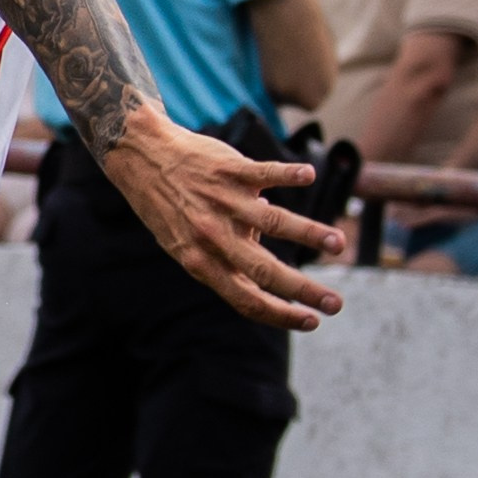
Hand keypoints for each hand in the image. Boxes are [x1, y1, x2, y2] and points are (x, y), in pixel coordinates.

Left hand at [102, 107, 345, 328]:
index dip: (280, 315)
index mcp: (200, 261)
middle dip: (304, 291)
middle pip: (264, 271)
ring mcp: (221, 202)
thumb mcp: (183, 242)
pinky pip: (265, 173)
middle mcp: (212, 235)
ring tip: (337, 244)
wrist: (140, 156)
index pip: (245, 299)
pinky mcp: (229, 170)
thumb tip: (264, 258)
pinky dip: (288, 174)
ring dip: (309, 234)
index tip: (311, 322)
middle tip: (336, 304)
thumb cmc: (167, 205)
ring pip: (273, 222)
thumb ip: (222, 257)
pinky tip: (309, 176)